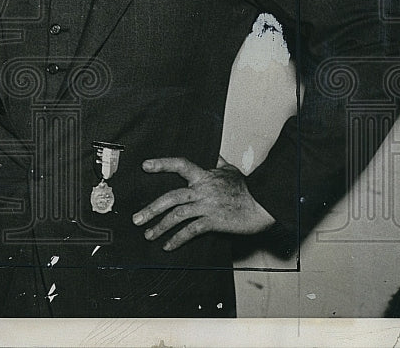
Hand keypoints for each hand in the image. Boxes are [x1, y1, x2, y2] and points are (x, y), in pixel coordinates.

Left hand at [131, 157, 274, 250]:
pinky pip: (191, 231)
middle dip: (151, 208)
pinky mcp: (213, 222)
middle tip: (137, 218)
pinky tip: (168, 245)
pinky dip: (177, 239)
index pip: (180, 165)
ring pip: (177, 215)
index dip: (162, 164)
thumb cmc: (247, 189)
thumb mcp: (230, 170)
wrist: (263, 206)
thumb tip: (212, 154)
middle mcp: (202, 190)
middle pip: (171, 197)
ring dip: (160, 226)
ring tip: (148, 235)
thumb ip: (217, 162)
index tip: (145, 166)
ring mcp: (207, 206)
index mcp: (204, 176)